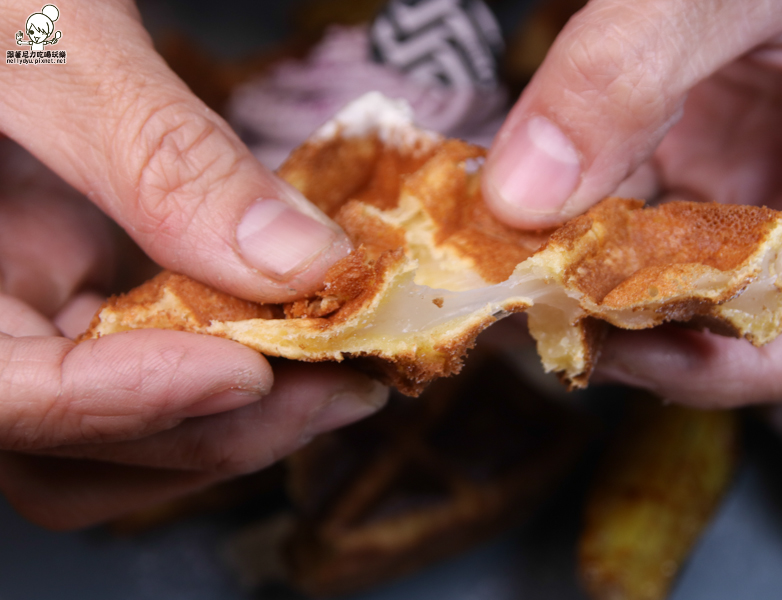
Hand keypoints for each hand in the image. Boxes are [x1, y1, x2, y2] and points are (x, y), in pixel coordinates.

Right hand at [0, 1, 385, 528]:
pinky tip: (301, 333)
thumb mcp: (52, 38)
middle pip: (77, 443)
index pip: (8, 392)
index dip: (125, 402)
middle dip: (220, 428)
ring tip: (342, 379)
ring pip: (119, 435)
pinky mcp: (84, 294)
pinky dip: (234, 367)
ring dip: (238, 423)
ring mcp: (35, 313)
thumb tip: (298, 263)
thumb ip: (158, 153)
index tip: (251, 374)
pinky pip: (153, 370)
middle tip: (344, 388)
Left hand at [482, 0, 781, 405]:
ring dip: (590, 260)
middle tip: (526, 305)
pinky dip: (585, 198)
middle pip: (744, 307)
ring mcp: (775, 164)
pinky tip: (523, 195)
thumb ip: (638, 68)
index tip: (617, 345)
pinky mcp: (716, 131)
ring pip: (679, 255)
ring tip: (504, 257)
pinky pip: (646, 193)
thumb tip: (521, 194)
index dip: (736, 363)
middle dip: (634, 312)